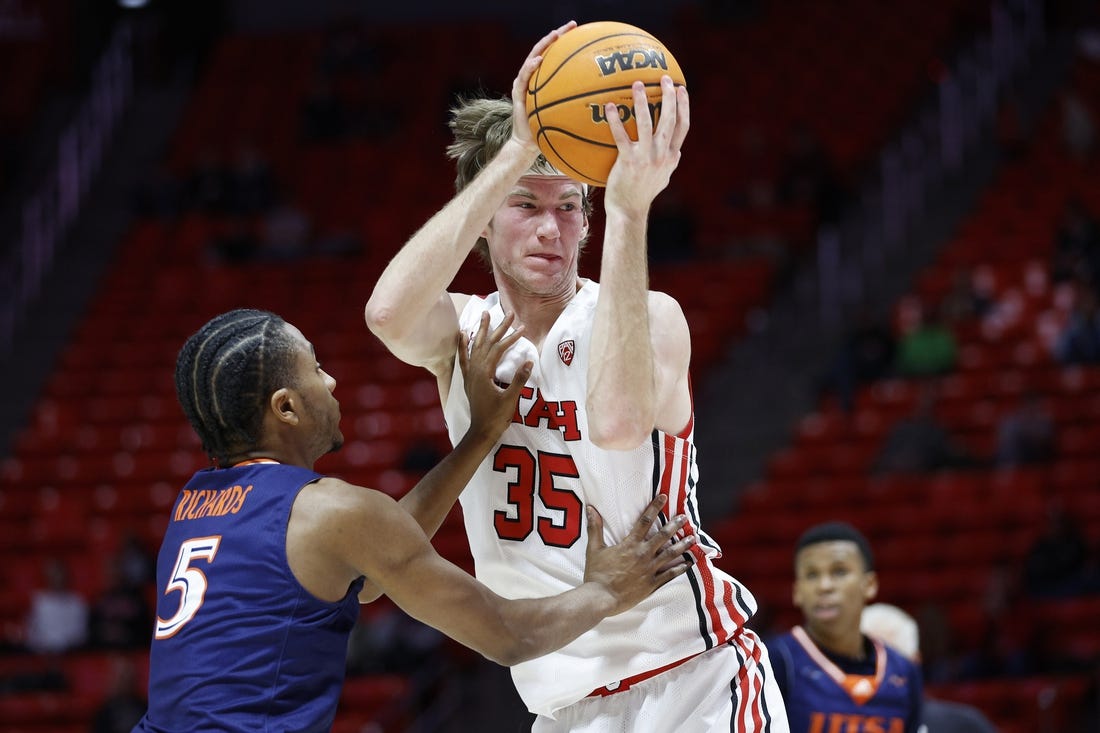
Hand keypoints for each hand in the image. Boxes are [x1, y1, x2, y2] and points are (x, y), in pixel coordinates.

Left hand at [459, 312, 531, 443]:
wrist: (481, 432)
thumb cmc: (497, 417)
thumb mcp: (511, 399)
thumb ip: (519, 380)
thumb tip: (528, 362)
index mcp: (485, 373)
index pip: (499, 349)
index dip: (511, 338)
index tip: (523, 328)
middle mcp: (475, 370)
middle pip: (487, 343)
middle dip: (498, 327)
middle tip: (507, 312)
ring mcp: (470, 374)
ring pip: (475, 347)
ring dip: (481, 330)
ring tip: (484, 315)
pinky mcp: (469, 379)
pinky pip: (464, 358)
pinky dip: (464, 346)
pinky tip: (464, 335)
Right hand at [511, 21, 577, 152]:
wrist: (529, 143)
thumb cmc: (550, 131)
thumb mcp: (567, 117)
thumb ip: (579, 107)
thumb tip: (606, 103)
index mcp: (545, 80)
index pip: (557, 56)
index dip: (568, 43)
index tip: (582, 31)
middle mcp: (535, 77)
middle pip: (546, 50)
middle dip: (558, 36)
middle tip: (571, 26)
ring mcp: (525, 83)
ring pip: (533, 58)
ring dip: (544, 45)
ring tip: (554, 35)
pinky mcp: (517, 92)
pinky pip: (524, 77)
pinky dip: (530, 67)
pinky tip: (538, 61)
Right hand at [583, 494, 694, 614]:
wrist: (601, 598)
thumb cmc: (597, 574)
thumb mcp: (594, 549)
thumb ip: (595, 528)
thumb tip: (590, 508)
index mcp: (630, 544)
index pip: (645, 521)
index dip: (655, 507)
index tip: (663, 498)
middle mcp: (643, 554)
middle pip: (663, 536)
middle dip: (675, 525)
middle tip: (684, 517)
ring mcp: (650, 570)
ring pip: (671, 554)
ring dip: (683, 545)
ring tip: (693, 538)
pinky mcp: (652, 584)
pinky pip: (670, 574)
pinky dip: (681, 568)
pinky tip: (689, 563)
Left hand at [603, 75, 689, 216]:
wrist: (630, 211)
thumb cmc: (643, 193)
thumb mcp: (663, 177)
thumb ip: (669, 162)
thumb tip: (676, 152)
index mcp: (671, 156)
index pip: (683, 127)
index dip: (683, 106)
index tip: (681, 89)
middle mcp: (663, 155)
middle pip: (670, 120)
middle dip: (669, 97)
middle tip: (664, 78)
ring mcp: (647, 158)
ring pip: (647, 124)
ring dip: (643, 102)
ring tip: (637, 85)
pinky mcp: (629, 162)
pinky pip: (621, 137)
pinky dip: (616, 121)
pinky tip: (610, 108)